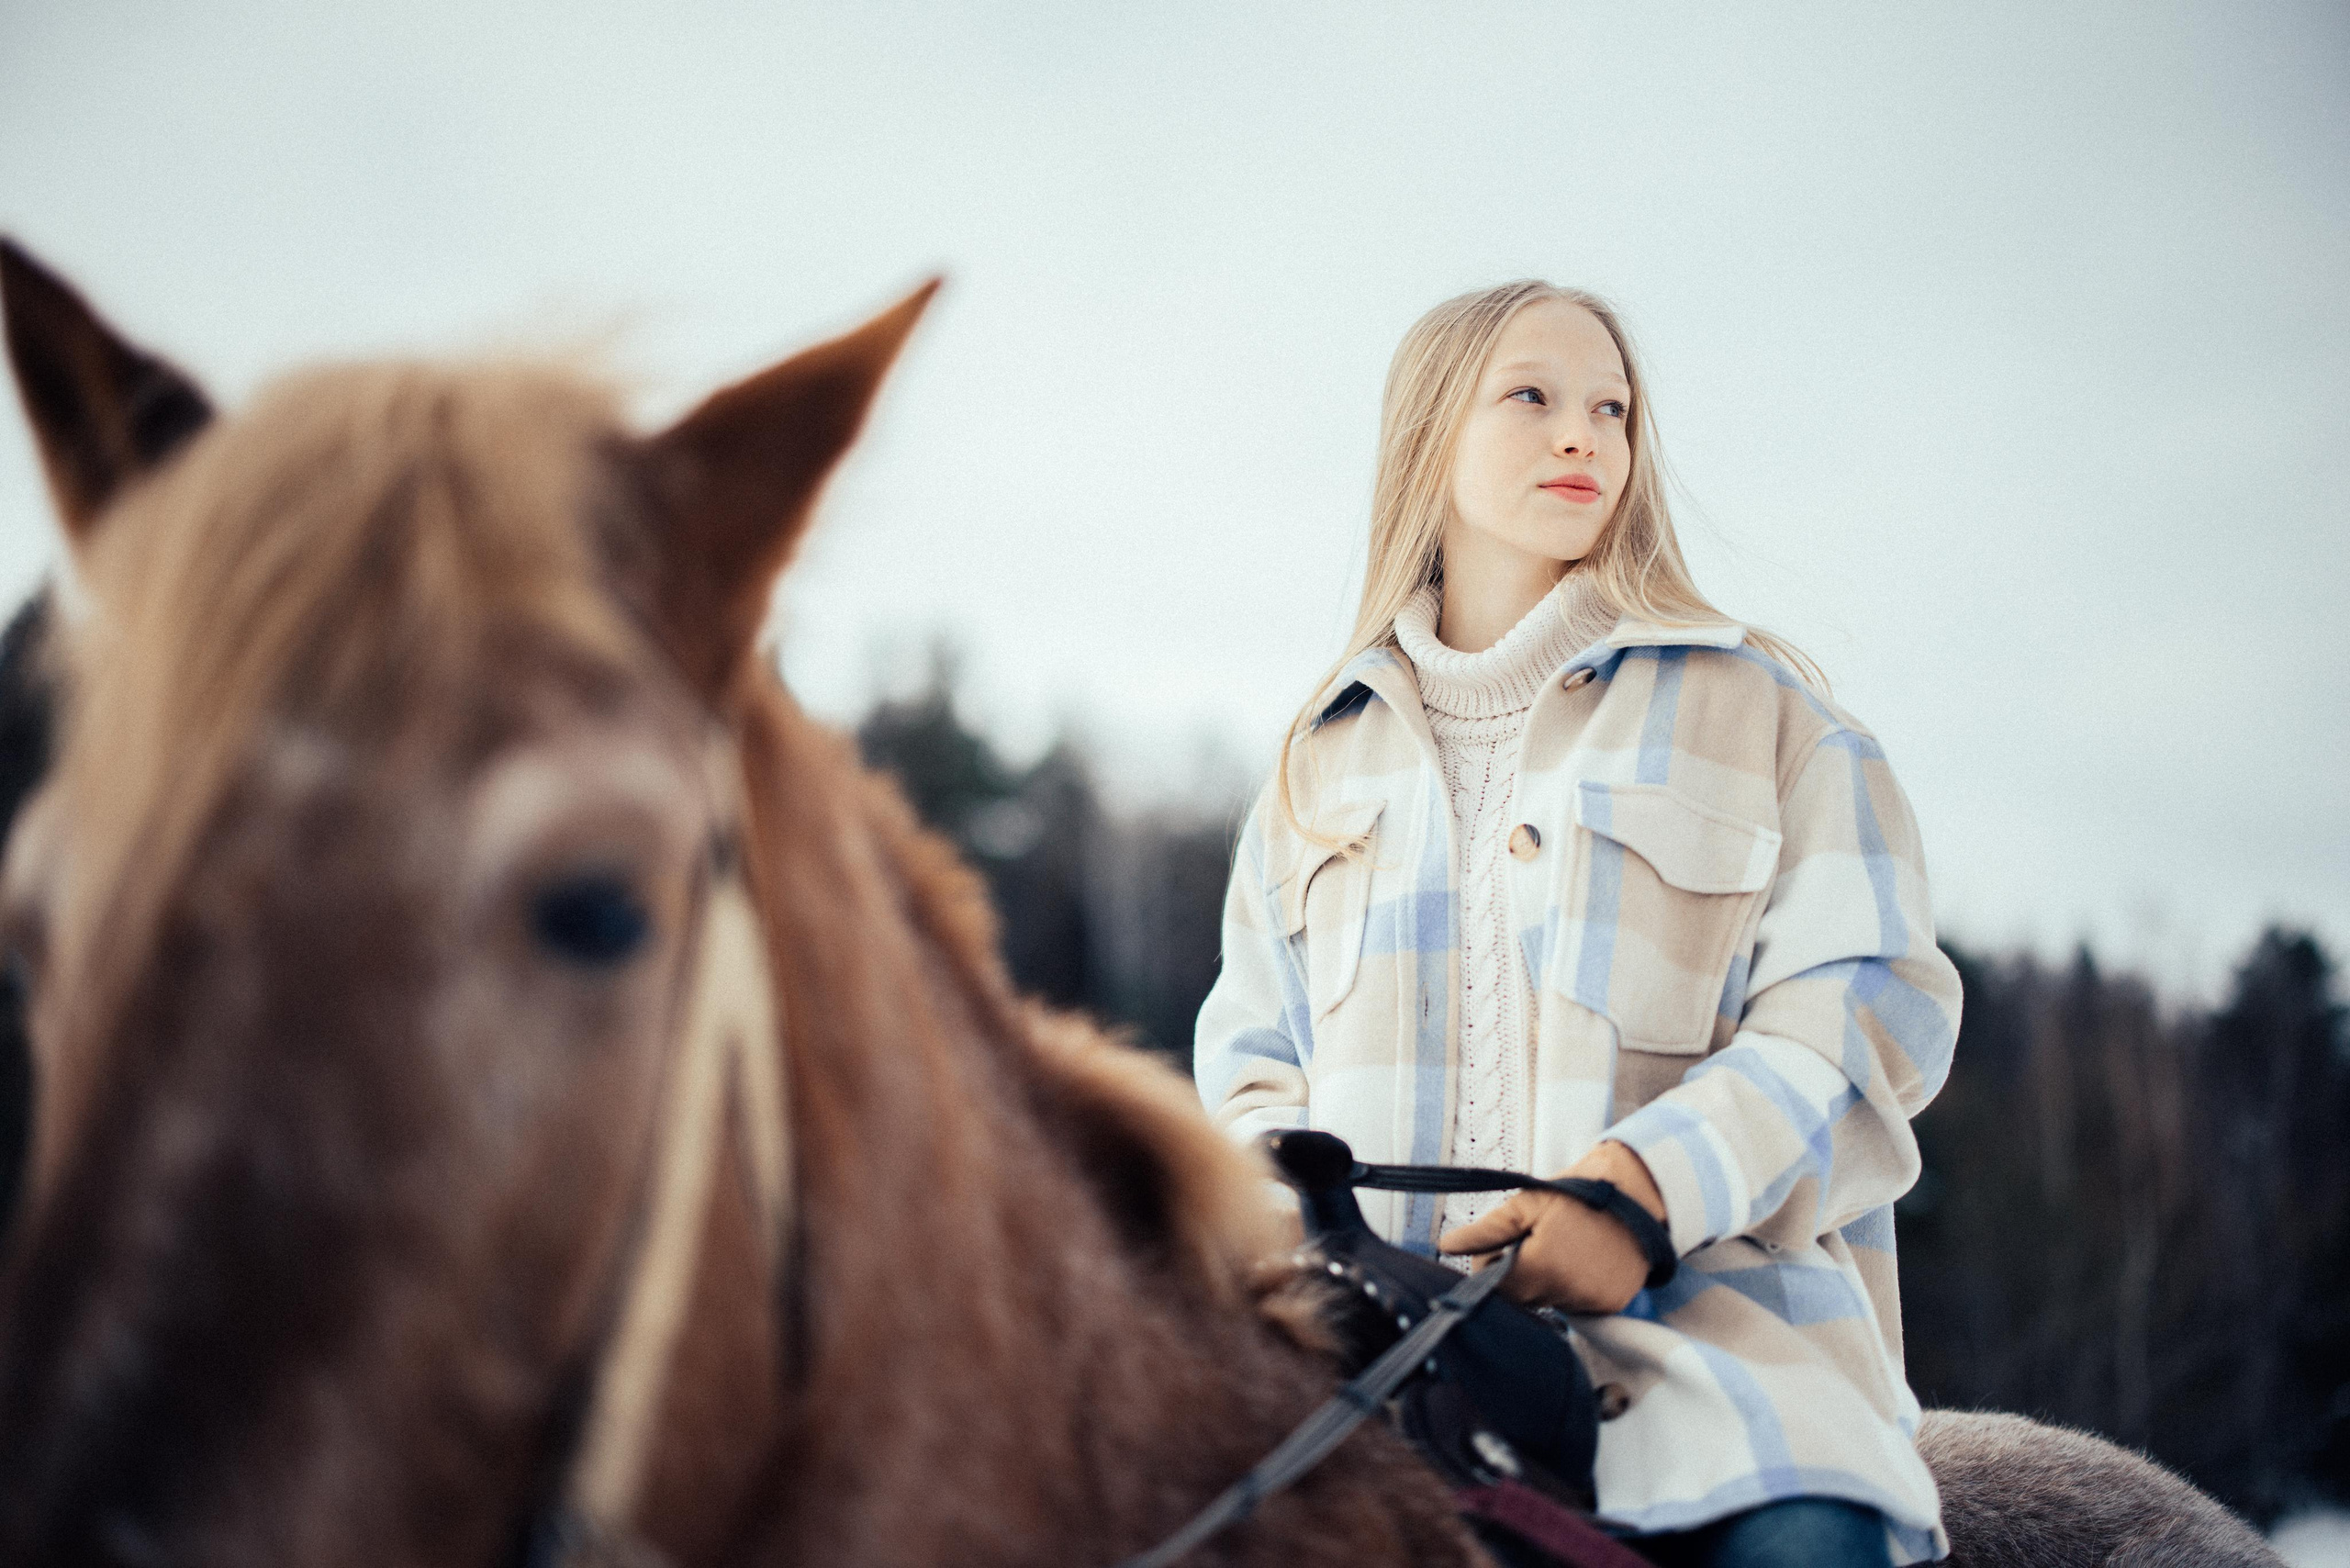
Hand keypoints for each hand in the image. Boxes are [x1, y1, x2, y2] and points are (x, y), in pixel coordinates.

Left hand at [1436, 1141, 1669, 1314]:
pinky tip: (1580, 1260)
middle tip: (1532, 1240)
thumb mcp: (1526, 1204)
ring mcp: (1592, 1303)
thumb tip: (1446, 1247)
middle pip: (1521, 1299)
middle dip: (1517, 1274)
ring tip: (1560, 1246)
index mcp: (1541, 1269)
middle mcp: (1567, 1295)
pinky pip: (1575, 1304)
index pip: (1495, 1290)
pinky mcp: (1610, 1306)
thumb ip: (1485, 1231)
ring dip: (1544, 1281)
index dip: (1491, 1268)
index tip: (1500, 1246)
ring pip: (1548, 1303)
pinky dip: (1571, 1287)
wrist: (1637, 1194)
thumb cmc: (1576, 1195)